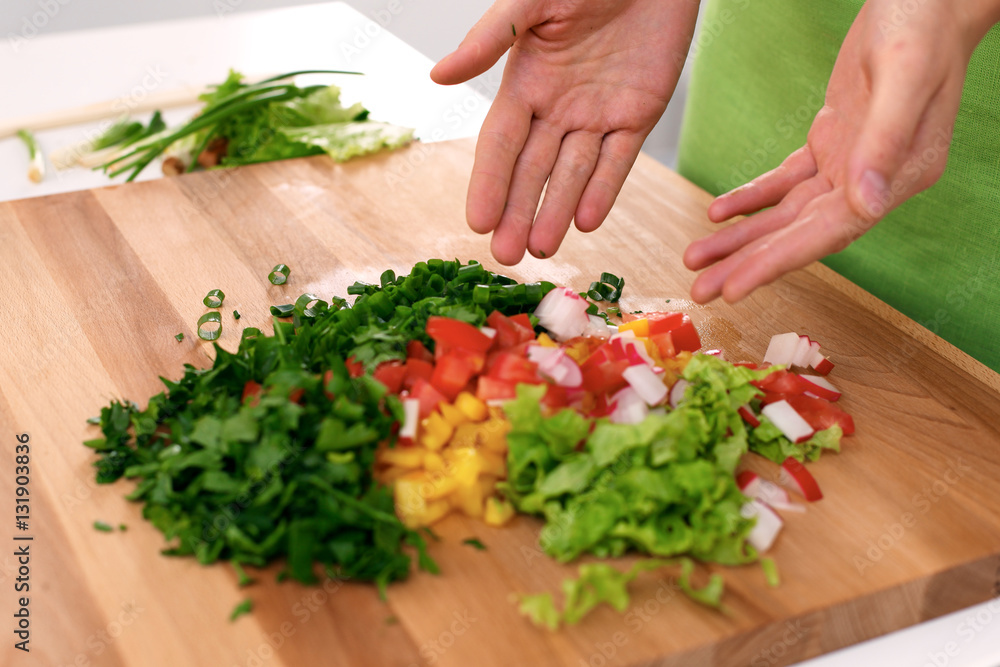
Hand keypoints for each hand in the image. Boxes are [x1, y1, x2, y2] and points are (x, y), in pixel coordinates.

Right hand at [432, 0, 699, 264]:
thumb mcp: (532, 0)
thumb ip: (490, 37)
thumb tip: (438, 76)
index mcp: (525, 82)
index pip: (500, 145)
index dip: (489, 183)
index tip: (476, 222)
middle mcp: (558, 107)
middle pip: (533, 171)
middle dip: (518, 213)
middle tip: (506, 256)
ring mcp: (598, 114)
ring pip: (573, 173)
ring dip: (556, 211)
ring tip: (544, 249)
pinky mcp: (639, 114)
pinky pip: (618, 159)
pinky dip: (603, 189)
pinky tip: (586, 221)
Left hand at [683, 0, 999, 303]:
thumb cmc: (924, 25)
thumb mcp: (904, 75)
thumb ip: (884, 141)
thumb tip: (864, 205)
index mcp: (900, 174)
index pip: (829, 233)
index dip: (778, 261)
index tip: (735, 287)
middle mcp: (875, 179)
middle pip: (800, 234)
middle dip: (747, 263)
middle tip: (700, 289)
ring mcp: (852, 163)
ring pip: (786, 213)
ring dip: (741, 237)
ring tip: (697, 258)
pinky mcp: (832, 141)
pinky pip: (785, 181)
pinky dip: (751, 198)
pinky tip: (719, 213)